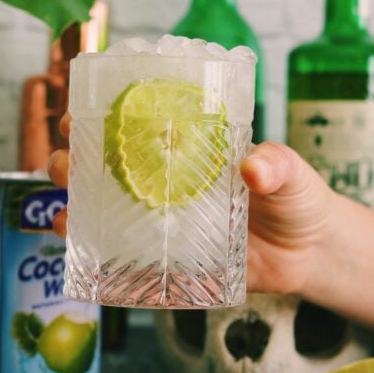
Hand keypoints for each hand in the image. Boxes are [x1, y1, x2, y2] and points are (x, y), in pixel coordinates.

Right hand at [48, 122, 333, 296]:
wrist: (311, 254)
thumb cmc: (298, 200)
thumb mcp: (291, 173)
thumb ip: (276, 164)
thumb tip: (253, 169)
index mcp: (188, 149)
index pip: (135, 125)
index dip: (100, 116)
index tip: (77, 113)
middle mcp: (168, 182)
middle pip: (106, 166)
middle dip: (72, 161)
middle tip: (63, 164)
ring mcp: (165, 221)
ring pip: (106, 209)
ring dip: (74, 206)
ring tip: (62, 211)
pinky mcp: (171, 259)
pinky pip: (126, 256)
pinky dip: (97, 252)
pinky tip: (79, 249)